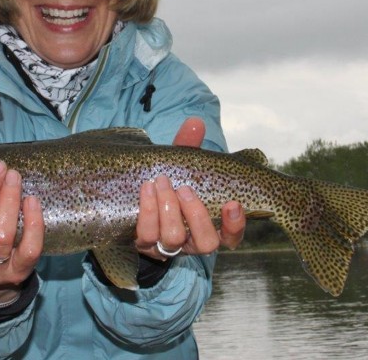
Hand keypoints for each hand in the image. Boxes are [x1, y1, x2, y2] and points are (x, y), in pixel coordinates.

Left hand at [135, 117, 245, 259]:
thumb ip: (190, 147)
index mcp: (211, 226)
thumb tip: (195, 123)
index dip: (235, 224)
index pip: (233, 236)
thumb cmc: (168, 182)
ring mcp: (168, 246)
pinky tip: (146, 189)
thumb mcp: (181, 166)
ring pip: (173, 239)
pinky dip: (147, 210)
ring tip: (161, 182)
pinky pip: (146, 234)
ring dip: (168, 210)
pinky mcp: (144, 244)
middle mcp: (193, 241)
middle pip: (206, 243)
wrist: (132, 198)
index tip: (232, 203)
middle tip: (184, 188)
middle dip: (196, 214)